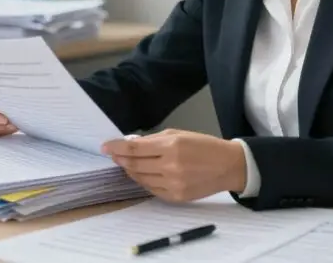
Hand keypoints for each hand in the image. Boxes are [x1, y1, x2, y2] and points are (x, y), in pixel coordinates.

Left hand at [102, 129, 246, 201]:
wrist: (228, 166)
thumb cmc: (203, 146)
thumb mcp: (179, 134)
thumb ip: (153, 139)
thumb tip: (131, 143)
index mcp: (171, 147)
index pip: (135, 149)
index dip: (116, 147)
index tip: (104, 147)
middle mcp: (170, 167)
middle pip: (134, 165)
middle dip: (121, 159)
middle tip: (113, 154)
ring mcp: (173, 184)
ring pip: (141, 178)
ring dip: (130, 170)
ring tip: (127, 163)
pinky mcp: (176, 197)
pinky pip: (151, 189)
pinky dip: (143, 181)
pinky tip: (142, 174)